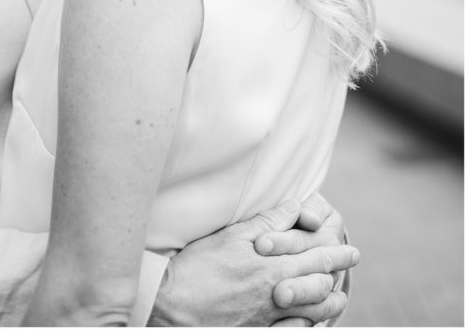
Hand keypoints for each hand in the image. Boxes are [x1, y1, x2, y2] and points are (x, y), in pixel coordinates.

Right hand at [149, 199, 356, 326]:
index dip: (337, 254)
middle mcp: (276, 295)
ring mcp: (268, 319)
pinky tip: (309, 322)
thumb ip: (269, 222)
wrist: (173, 304)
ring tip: (338, 296)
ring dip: (329, 304)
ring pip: (312, 313)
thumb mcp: (233, 235)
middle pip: (319, 286)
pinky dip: (306, 326)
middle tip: (349, 265)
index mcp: (274, 268)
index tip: (352, 251)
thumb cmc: (200, 265)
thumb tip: (297, 207)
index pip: (316, 258)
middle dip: (337, 275)